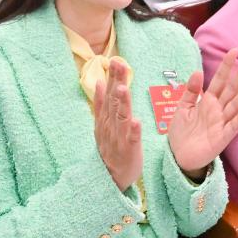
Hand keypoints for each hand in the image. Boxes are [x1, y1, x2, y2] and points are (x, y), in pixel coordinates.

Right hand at [93, 59, 142, 190]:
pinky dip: (133, 131)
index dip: (113, 77)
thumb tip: (101, 81)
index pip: (110, 93)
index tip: (115, 59)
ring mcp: (118, 138)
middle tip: (118, 64)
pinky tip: (136, 121)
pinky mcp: (128, 151)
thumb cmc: (111, 147)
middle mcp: (110, 126)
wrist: (109, 178)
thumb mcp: (103, 124)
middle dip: (117, 82)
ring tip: (124, 89)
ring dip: (122, 103)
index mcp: (106, 118)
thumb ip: (102, 103)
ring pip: (120, 118)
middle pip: (114, 101)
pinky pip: (131, 139)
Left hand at [168, 49, 237, 176]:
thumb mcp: (182, 108)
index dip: (226, 66)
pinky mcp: (222, 138)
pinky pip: (232, 127)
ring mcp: (221, 123)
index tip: (234, 51)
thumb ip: (190, 91)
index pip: (219, 80)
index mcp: (208, 101)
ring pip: (235, 106)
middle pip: (231, 90)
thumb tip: (197, 71)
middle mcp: (218, 110)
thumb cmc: (181, 132)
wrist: (178, 156)